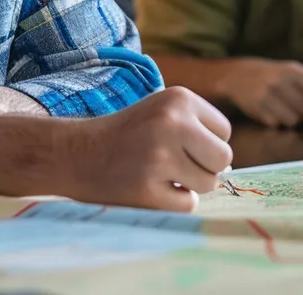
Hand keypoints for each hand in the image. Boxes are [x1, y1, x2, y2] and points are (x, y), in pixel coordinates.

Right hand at [56, 87, 232, 211]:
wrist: (73, 153)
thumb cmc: (127, 135)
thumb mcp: (162, 111)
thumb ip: (198, 129)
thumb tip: (229, 167)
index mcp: (178, 98)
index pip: (224, 132)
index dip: (206, 142)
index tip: (178, 143)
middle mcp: (171, 123)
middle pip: (223, 159)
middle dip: (206, 167)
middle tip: (177, 165)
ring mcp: (158, 157)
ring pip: (208, 184)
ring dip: (190, 186)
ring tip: (161, 175)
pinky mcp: (147, 189)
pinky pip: (188, 204)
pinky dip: (174, 203)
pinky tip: (150, 189)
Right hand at [215, 59, 302, 127]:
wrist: (238, 75)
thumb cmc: (274, 76)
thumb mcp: (291, 72)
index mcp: (293, 71)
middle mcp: (281, 82)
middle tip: (297, 101)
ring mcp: (268, 96)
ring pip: (294, 120)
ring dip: (292, 117)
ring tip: (282, 105)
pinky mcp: (258, 109)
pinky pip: (278, 124)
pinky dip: (277, 120)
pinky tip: (270, 109)